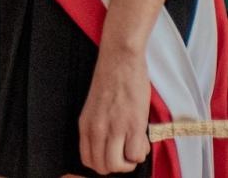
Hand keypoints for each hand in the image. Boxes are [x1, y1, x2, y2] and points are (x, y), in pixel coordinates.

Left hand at [79, 42, 150, 173]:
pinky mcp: (133, 124)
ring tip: (135, 144)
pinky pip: (135, 155)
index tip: (115, 154)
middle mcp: (96, 129)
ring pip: (117, 165)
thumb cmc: (111, 81)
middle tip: (127, 151)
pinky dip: (142, 152)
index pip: (88, 160)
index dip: (104, 162)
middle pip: (102, 167)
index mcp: (85, 125)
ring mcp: (114, 127)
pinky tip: (142, 137)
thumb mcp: (96, 108)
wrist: (120, 60)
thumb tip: (111, 148)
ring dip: (130, 161)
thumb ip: (99, 128)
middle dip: (118, 165)